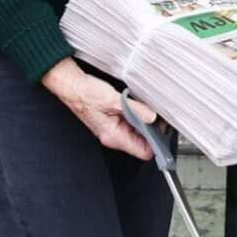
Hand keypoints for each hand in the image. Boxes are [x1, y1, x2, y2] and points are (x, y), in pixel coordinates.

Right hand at [41, 58, 155, 159]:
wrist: (72, 85)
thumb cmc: (85, 94)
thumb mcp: (113, 100)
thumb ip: (135, 109)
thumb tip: (152, 117)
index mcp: (114, 136)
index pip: (143, 152)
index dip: (156, 143)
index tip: (164, 129)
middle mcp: (115, 135)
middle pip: (143, 141)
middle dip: (154, 129)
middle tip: (161, 115)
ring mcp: (115, 127)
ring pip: (139, 130)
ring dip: (147, 120)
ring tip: (150, 107)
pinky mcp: (115, 118)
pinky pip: (133, 121)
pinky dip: (139, 114)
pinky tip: (140, 104)